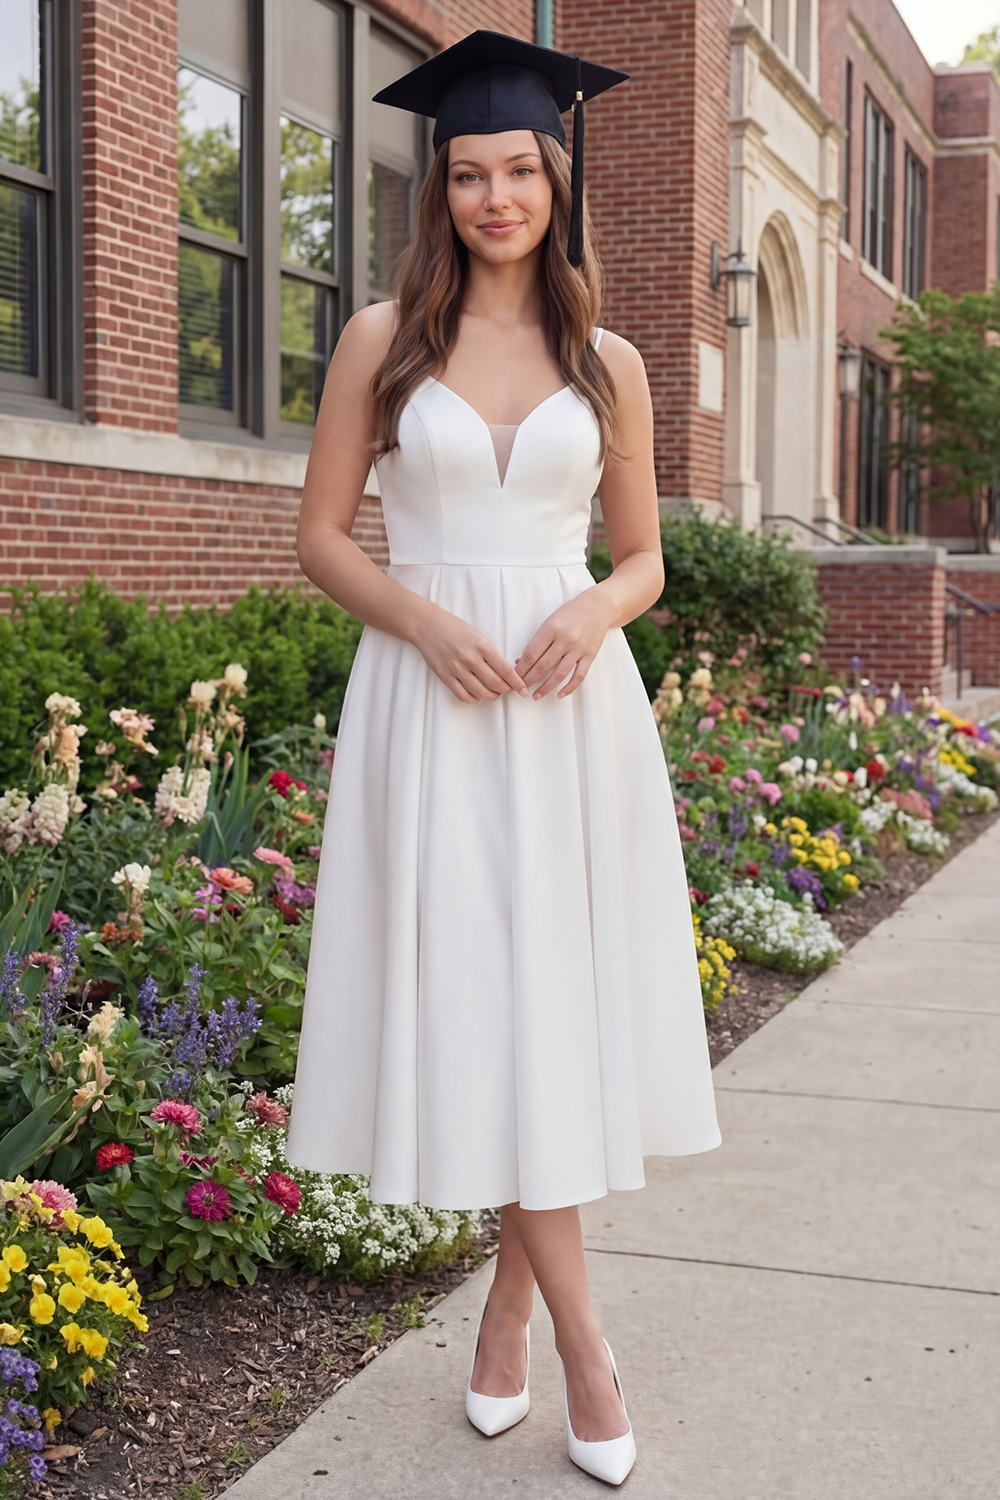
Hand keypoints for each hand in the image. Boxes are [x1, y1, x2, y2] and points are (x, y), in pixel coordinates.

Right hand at [412, 604, 528, 703]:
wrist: (428, 626)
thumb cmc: (455, 628)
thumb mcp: (478, 636)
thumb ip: (490, 653)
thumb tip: (504, 672)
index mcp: (482, 645)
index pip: (505, 670)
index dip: (517, 682)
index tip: (523, 689)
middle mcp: (470, 658)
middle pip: (495, 683)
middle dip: (507, 691)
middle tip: (510, 691)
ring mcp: (457, 668)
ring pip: (480, 692)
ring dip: (491, 696)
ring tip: (494, 694)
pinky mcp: (445, 676)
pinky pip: (463, 695)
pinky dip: (473, 699)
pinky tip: (477, 695)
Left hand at [515, 588, 615, 699]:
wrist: (598, 606)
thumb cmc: (571, 612)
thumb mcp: (550, 620)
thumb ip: (537, 640)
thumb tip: (520, 660)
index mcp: (551, 628)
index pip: (531, 654)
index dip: (520, 669)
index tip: (513, 678)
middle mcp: (565, 639)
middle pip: (542, 666)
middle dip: (529, 680)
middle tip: (520, 690)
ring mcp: (579, 648)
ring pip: (559, 674)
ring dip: (546, 688)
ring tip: (536, 696)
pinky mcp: (590, 655)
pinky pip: (579, 676)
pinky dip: (569, 688)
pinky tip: (560, 694)